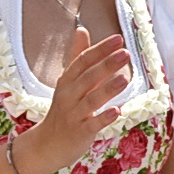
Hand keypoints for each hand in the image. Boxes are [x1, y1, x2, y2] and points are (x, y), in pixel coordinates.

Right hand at [17, 28, 131, 173]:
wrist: (47, 144)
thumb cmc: (64, 108)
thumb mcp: (69, 81)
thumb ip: (78, 56)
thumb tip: (82, 29)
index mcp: (67, 81)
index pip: (83, 61)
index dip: (100, 49)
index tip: (119, 38)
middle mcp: (68, 95)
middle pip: (87, 78)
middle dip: (106, 65)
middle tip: (126, 53)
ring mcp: (73, 114)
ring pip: (91, 100)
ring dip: (107, 90)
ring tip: (125, 78)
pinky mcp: (79, 132)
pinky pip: (92, 124)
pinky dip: (104, 118)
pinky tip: (117, 111)